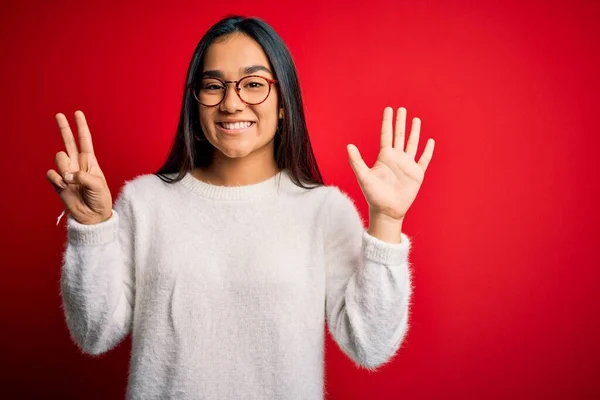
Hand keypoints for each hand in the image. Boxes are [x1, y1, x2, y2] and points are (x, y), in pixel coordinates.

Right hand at [46, 110, 112, 224]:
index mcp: (90, 162)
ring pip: (59, 158)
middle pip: (69, 141)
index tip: (78, 113)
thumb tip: (66, 174)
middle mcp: (77, 164)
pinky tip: (65, 187)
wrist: (92, 216)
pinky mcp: (58, 182)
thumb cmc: (100, 199)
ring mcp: (66, 172)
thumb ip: (83, 177)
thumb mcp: (98, 185)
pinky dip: (58, 180)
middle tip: (59, 114)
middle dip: (64, 128)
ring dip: (65, 168)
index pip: (85, 140)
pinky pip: (52, 174)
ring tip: (72, 182)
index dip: (81, 127)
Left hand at [347, 107, 434, 220]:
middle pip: (400, 135)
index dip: (387, 122)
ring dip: (414, 132)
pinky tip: (430, 141)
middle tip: (402, 109)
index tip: (389, 109)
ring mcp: (407, 165)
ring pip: (412, 144)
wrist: (387, 210)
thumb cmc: (373, 195)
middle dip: (400, 122)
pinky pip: (424, 159)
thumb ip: (356, 161)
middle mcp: (396, 158)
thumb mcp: (363, 176)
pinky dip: (428, 150)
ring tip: (416, 119)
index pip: (386, 134)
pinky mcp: (417, 174)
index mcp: (384, 156)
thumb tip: (348, 145)